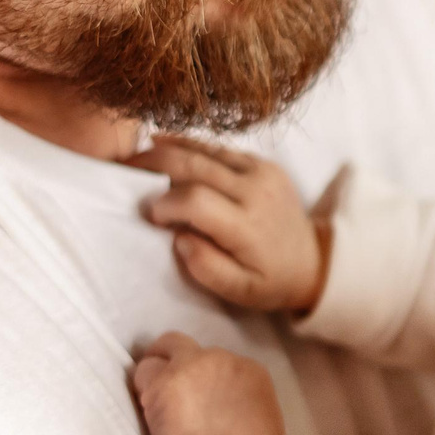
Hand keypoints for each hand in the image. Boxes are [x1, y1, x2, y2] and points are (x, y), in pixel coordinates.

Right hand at [128, 136, 328, 312]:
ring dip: (167, 149)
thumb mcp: (240, 291)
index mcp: (248, 225)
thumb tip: (179, 238)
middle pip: (195, 166)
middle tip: (122, 168)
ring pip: (205, 150)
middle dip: (154, 165)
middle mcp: (256, 191)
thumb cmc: (270, 280)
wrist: (313, 261)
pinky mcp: (263, 163)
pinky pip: (220, 148)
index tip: (149, 214)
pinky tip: (163, 143)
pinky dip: (189, 145)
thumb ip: (207, 268)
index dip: (166, 203)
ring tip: (136, 155)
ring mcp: (262, 172)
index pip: (196, 201)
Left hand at [131, 332, 284, 434]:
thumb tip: (227, 405)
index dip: (203, 377)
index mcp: (251, 371)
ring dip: (156, 373)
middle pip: (188, 347)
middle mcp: (222, 360)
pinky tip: (146, 408)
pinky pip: (143, 373)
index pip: (218, 360)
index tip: (196, 396)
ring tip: (154, 399)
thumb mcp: (266, 424)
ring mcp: (190, 366)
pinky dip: (141, 388)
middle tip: (168, 388)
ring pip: (162, 351)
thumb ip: (245, 402)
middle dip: (177, 363)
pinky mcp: (161, 381)